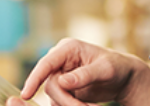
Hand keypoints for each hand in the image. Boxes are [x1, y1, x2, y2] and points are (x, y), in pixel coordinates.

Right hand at [10, 38, 149, 105]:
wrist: (123, 77)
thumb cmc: (117, 67)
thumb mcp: (105, 70)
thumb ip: (85, 75)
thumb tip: (63, 82)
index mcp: (68, 48)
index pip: (45, 64)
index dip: (34, 79)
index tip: (26, 94)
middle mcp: (60, 60)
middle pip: (50, 85)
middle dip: (67, 100)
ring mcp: (61, 75)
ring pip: (54, 96)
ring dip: (71, 105)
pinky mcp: (64, 88)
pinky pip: (60, 102)